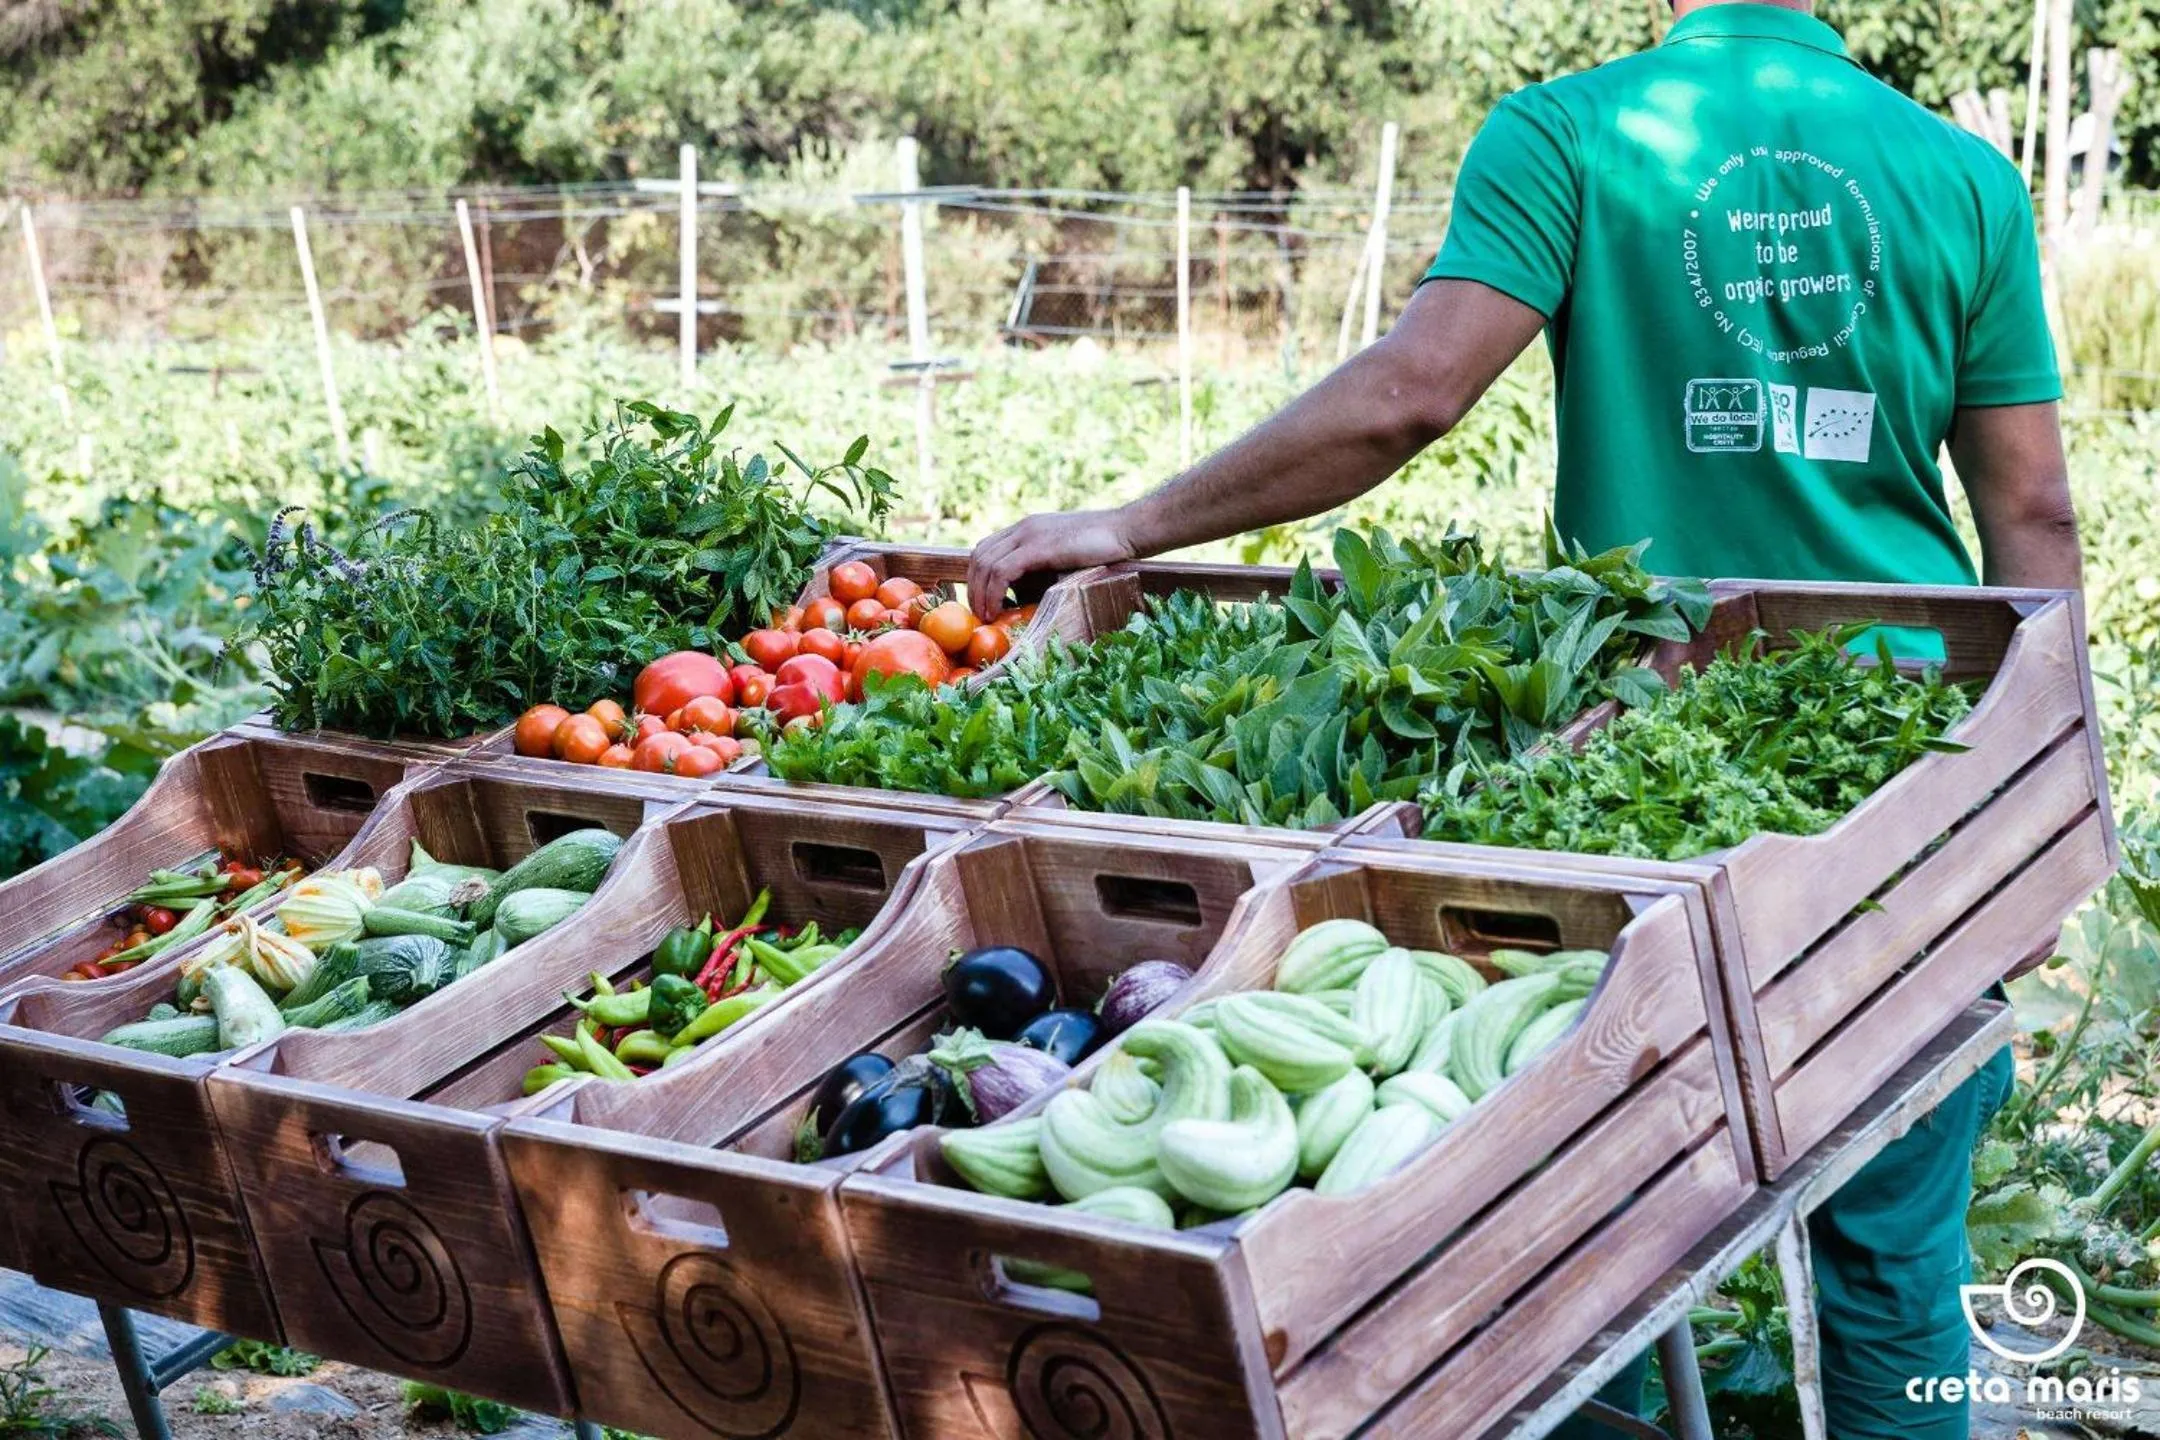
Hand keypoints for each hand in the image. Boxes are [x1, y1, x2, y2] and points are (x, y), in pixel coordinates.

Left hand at [967, 509, 1135, 619]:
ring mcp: (1029, 534)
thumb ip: (1043, 566)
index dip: (978, 577)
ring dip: (980, 594)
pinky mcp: (1039, 547)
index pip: (986, 548)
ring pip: (986, 564)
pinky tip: (998, 610)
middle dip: (973, 587)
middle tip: (980, 614)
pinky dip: (994, 593)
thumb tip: (1025, 595)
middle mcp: (1023, 528)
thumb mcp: (1064, 555)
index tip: (982, 602)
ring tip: (987, 617)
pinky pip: (1002, 571)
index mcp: (1027, 528)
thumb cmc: (1104, 548)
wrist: (1126, 530)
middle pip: (979, 555)